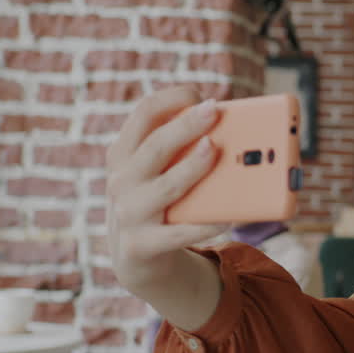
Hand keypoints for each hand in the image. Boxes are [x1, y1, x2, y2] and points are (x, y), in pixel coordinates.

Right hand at [106, 87, 227, 295]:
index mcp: (124, 154)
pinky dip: (204, 225)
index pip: (143, 115)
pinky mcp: (142, 246)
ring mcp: (129, 214)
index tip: (199, 93)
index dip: (171, 99)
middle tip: (214, 111)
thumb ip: (180, 150)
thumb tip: (232, 130)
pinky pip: (179, 233)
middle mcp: (121, 180)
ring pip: (166, 187)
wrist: (137, 259)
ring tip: (215, 150)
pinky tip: (228, 217)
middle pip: (155, 146)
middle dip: (185, 126)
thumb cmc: (160, 203)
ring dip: (191, 167)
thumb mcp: (158, 173)